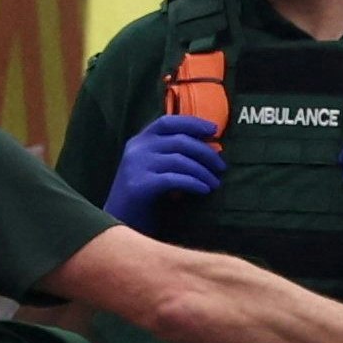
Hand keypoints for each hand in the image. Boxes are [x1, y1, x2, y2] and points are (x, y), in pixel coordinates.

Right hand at [103, 114, 221, 229]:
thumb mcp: (157, 167)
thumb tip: (213, 147)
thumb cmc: (146, 194)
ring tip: (215, 183)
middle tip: (222, 166)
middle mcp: (137, 149)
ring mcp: (136, 166)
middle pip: (179, 141)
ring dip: (203, 171)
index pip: (168, 122)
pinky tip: (205, 190)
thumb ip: (174, 154)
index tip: (214, 130)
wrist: (120, 220)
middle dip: (206, 153)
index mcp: (140, 140)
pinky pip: (174, 179)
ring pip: (179, 160)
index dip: (192, 123)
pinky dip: (193, 183)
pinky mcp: (139, 185)